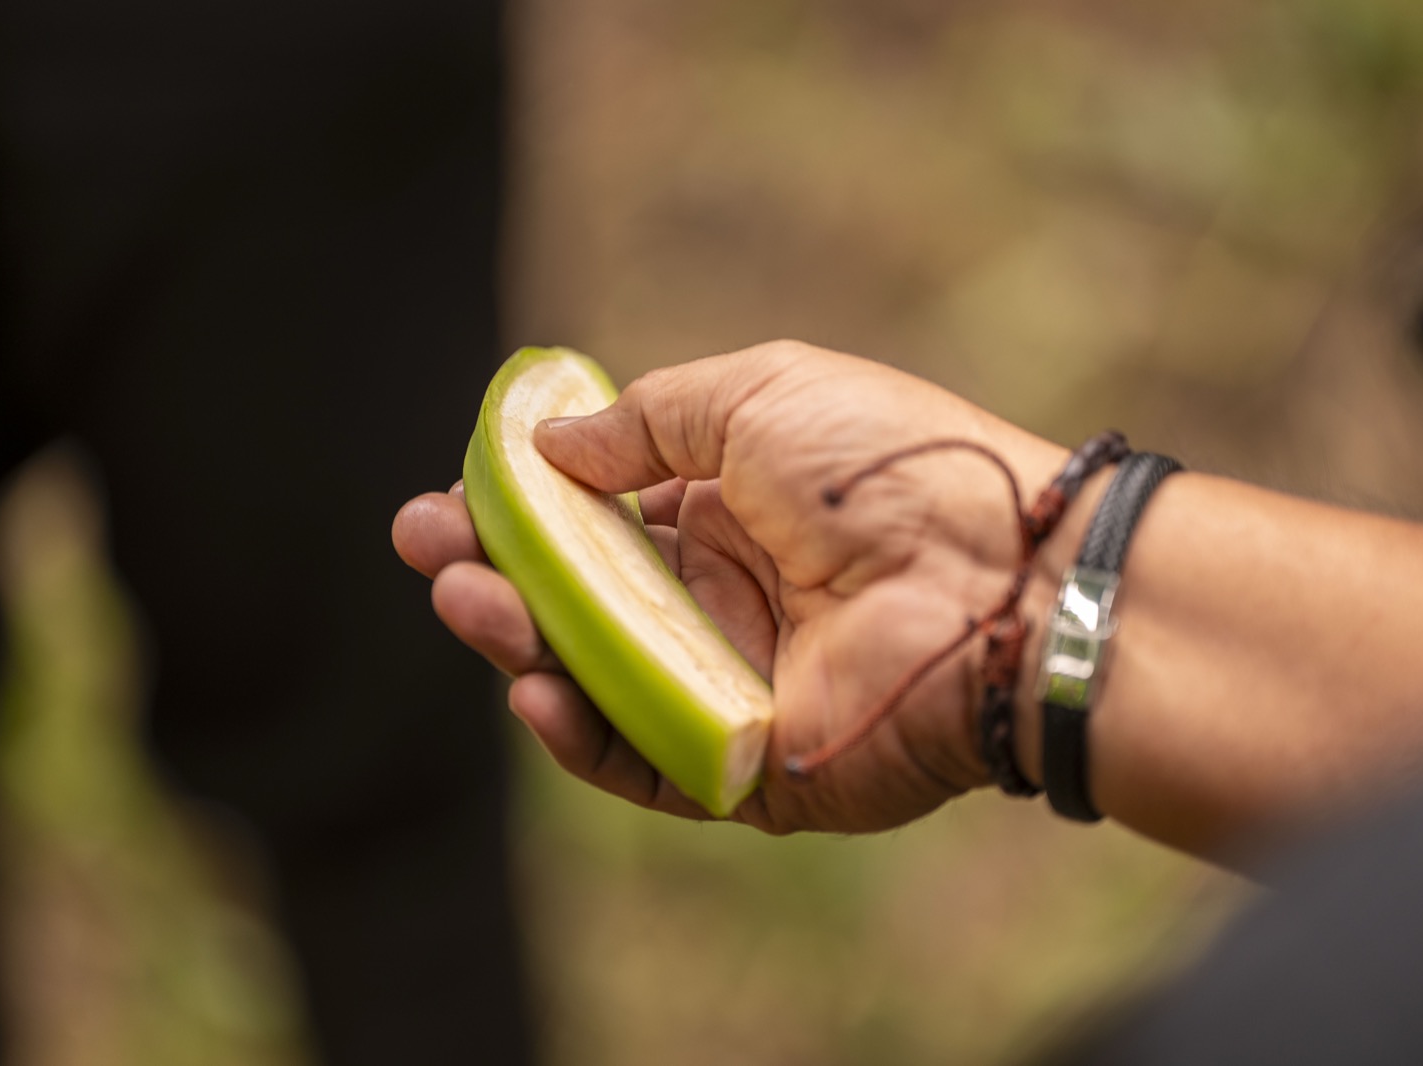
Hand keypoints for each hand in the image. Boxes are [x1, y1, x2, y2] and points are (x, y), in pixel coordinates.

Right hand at [394, 341, 1070, 833]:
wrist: (994, 571)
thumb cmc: (883, 465)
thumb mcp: (755, 395)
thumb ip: (646, 422)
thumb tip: (549, 443)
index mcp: (725, 510)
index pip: (595, 520)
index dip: (519, 511)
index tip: (451, 497)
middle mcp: (722, 599)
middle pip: (579, 601)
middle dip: (495, 573)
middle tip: (428, 549)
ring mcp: (732, 685)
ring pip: (595, 680)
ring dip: (519, 644)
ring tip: (469, 601)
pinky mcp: (750, 767)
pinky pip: (644, 763)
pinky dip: (583, 738)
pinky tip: (536, 695)